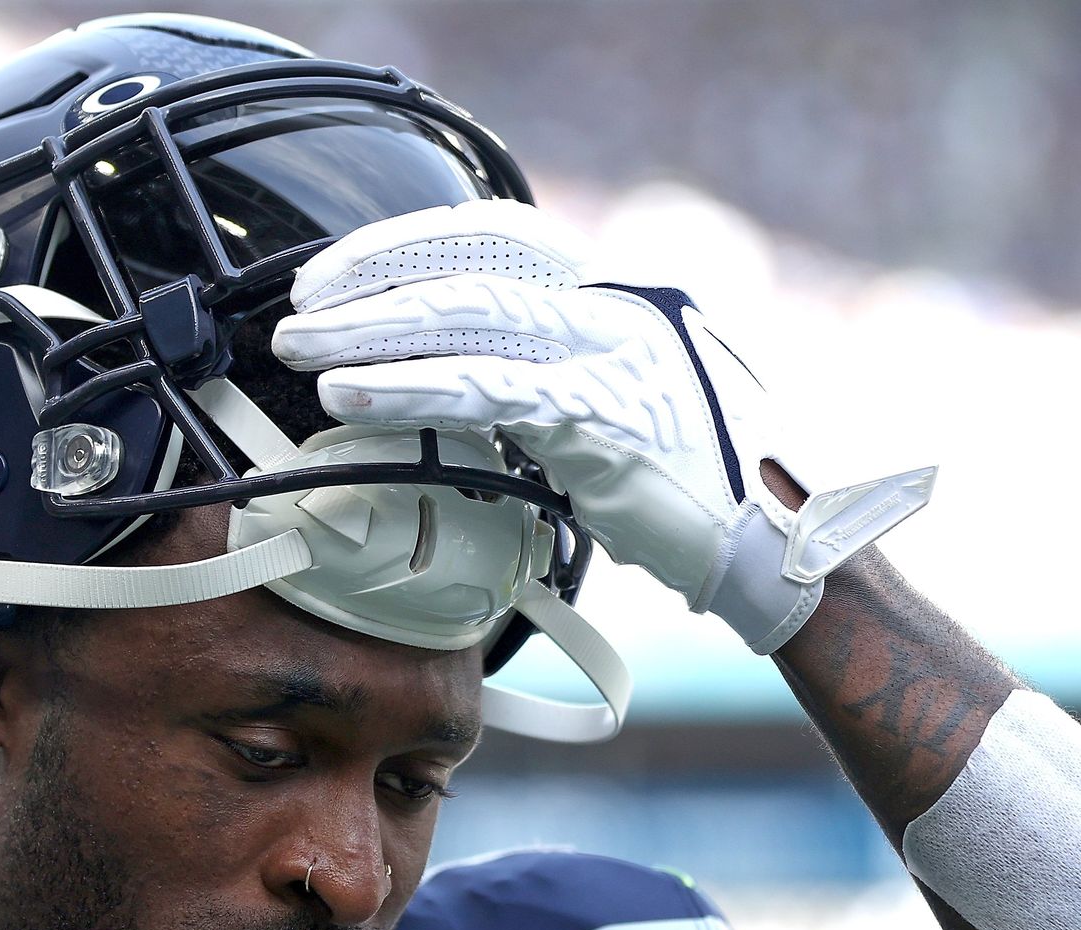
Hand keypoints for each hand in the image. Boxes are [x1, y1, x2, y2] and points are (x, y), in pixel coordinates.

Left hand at [270, 199, 932, 653]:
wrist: (782, 543)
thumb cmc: (700, 490)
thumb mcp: (627, 410)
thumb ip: (555, 382)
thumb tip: (463, 380)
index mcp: (617, 298)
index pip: (500, 236)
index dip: (413, 244)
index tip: (344, 271)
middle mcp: (613, 308)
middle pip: (469, 266)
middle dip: (371, 284)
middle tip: (298, 311)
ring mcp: (609, 357)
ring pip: (464, 319)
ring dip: (368, 335)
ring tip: (300, 352)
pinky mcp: (599, 418)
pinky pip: (484, 390)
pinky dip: (408, 389)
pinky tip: (352, 397)